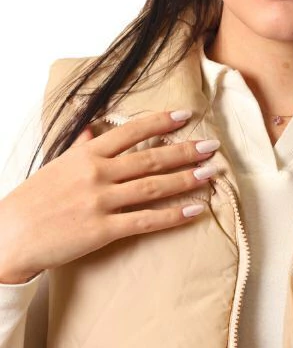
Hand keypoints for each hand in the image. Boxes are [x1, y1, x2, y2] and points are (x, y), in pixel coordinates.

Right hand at [0, 110, 219, 283]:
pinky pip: (145, 220)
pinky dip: (173, 215)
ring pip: (153, 186)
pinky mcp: (102, 230)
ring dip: (186, 179)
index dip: (161, 122)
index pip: (132, 131)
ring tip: (211, 173)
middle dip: (185, 151)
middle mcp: (98, 173)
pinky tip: (195, 209)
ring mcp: (101, 201)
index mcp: (87, 154)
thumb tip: (93, 127)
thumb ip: (81, 145)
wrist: (6, 236)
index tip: (185, 115)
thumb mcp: (57, 164)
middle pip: (151, 158)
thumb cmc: (32, 199)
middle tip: (212, 146)